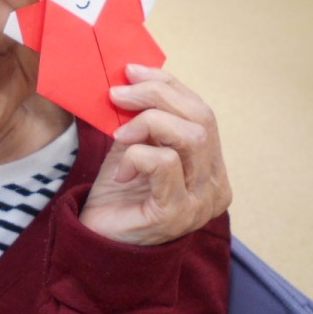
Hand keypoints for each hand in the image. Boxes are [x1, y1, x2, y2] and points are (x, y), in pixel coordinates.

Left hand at [81, 65, 230, 246]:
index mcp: (211, 167)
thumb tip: (134, 78)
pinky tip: (120, 172)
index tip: (133, 71)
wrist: (97, 242)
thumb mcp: (133, 148)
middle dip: (156, 96)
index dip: (169, 86)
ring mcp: (201, 202)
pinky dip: (137, 156)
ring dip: (147, 123)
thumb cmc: (117, 196)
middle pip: (200, 119)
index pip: (202, 113)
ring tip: (118, 135)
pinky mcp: (177, 214)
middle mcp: (215, 185)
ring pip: (189, 137)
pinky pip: (164, 163)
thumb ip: (144, 120)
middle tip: (118, 94)